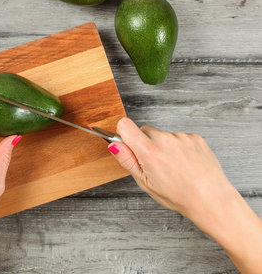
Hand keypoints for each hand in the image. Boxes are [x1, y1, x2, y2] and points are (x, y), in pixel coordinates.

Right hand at [110, 117, 261, 272]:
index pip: (125, 125)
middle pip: (145, 131)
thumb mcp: (146, 183)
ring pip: (163, 135)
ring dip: (164, 147)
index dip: (124, 134)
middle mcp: (165, 139)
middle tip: (154, 164)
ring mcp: (181, 137)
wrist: (211, 199)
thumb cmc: (179, 196)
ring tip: (174, 167)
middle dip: (145, 144)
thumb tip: (113, 145)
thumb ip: (127, 161)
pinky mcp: (195, 137)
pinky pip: (179, 137)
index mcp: (149, 151)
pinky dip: (179, 147)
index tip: (128, 144)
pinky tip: (184, 163)